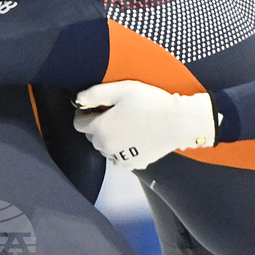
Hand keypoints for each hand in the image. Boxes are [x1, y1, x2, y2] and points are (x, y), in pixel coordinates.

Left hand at [73, 80, 216, 168]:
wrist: (177, 122)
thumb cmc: (150, 103)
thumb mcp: (120, 90)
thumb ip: (94, 94)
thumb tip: (77, 99)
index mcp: (100, 128)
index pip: (78, 123)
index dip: (85, 112)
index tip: (96, 105)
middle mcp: (106, 147)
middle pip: (92, 135)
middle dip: (99, 124)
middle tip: (116, 112)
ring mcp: (120, 158)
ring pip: (106, 147)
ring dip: (110, 137)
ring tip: (127, 123)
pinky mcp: (133, 164)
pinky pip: (119, 156)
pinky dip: (122, 148)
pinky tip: (135, 136)